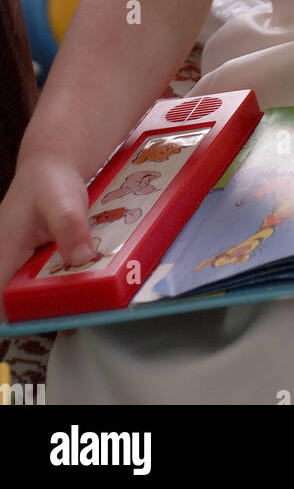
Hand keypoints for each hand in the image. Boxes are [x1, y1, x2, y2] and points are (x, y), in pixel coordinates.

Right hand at [0, 156, 93, 323]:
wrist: (52, 167)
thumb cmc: (51, 181)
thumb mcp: (63, 200)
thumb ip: (69, 225)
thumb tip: (81, 257)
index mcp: (4, 254)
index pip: (2, 301)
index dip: (21, 317)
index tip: (53, 321)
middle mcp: (6, 264)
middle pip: (18, 303)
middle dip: (47, 311)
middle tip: (80, 314)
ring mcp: (19, 265)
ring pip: (33, 294)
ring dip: (58, 298)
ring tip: (90, 301)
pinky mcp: (33, 263)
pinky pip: (44, 282)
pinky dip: (64, 284)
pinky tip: (87, 283)